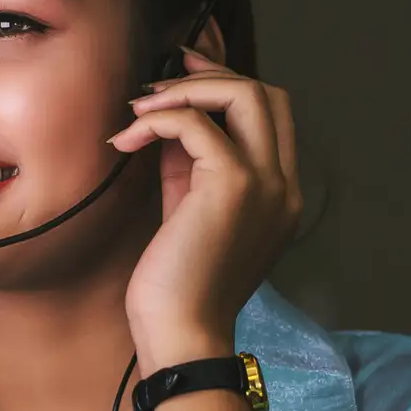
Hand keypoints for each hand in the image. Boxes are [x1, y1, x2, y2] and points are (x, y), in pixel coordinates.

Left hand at [108, 48, 302, 369]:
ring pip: (245, 94)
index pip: (272, 113)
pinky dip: (158, 120)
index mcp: (281, 192)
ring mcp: (267, 184)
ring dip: (184, 91)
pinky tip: (126, 140)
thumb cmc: (177, 284)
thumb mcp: (187, 211)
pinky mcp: (235, 188)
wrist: (182, 334)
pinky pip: (198, 126)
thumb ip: (188, 165)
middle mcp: (284, 184)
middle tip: (157, 85)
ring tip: (138, 110)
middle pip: (267, 93)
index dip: (225, 85)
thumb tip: (167, 118)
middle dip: (209, 77)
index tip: (177, 81)